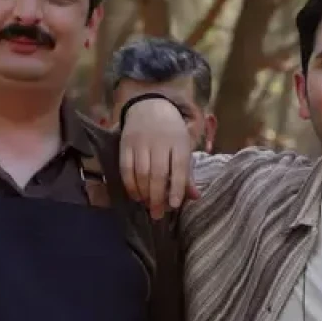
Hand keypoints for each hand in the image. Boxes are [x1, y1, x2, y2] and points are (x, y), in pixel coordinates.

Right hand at [119, 97, 200, 218]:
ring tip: (147, 205)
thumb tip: (196, 197)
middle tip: (157, 214)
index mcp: (179, 142)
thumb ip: (187, 173)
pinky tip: (135, 195)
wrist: (149, 105)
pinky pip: (125, 168)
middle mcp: (159, 141)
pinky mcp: (125, 144)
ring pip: (141, 172)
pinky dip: (130, 185)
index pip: (179, 167)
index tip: (174, 205)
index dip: (177, 187)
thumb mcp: (183, 147)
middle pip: (157, 173)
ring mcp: (141, 142)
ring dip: (144, 193)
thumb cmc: (171, 132)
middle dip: (157, 197)